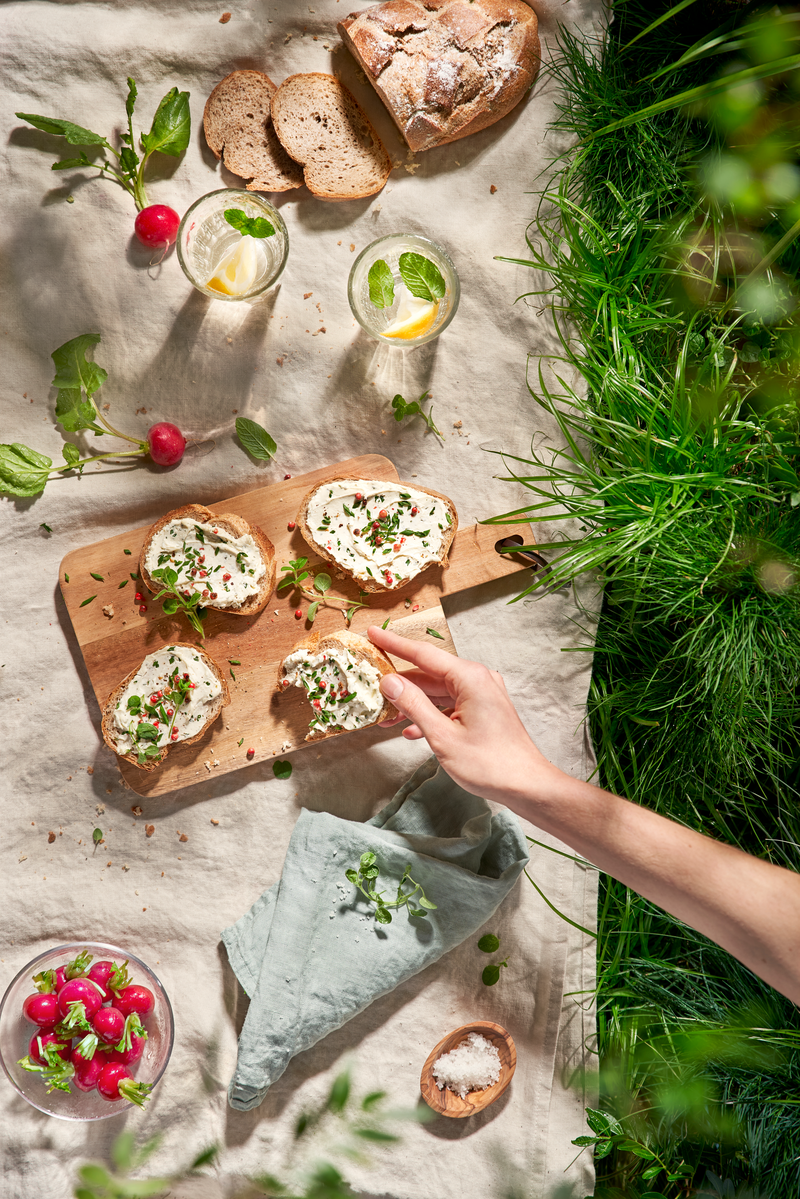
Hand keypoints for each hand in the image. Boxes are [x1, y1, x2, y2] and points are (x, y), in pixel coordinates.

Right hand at [368, 625, 554, 806]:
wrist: (526, 786)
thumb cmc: (491, 764)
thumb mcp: (443, 736)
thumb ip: (414, 705)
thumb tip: (389, 682)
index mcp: (470, 678)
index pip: (423, 654)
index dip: (393, 644)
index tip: (371, 633)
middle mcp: (477, 679)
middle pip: (428, 674)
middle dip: (399, 684)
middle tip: (370, 686)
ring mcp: (481, 695)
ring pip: (437, 692)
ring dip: (412, 704)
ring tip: (385, 718)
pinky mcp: (482, 710)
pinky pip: (449, 705)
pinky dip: (430, 715)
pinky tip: (412, 731)